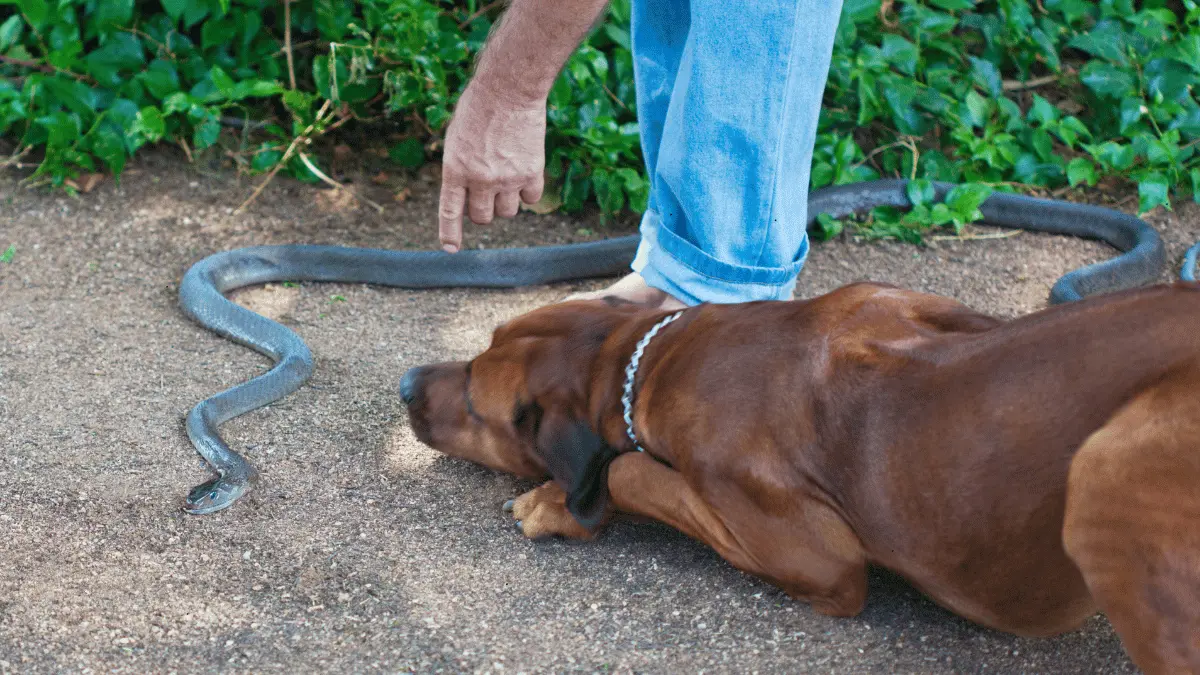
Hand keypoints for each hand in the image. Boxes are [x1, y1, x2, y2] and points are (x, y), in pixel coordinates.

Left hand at [437, 81, 546, 252]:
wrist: (509, 88)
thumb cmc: (479, 108)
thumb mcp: (456, 138)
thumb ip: (460, 168)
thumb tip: (469, 196)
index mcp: (455, 168)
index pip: (450, 211)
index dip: (450, 233)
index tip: (451, 249)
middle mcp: (480, 178)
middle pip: (483, 217)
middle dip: (483, 210)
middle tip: (487, 192)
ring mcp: (507, 178)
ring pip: (508, 212)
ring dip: (506, 201)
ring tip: (506, 176)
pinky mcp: (531, 172)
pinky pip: (531, 199)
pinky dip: (528, 191)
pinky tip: (524, 171)